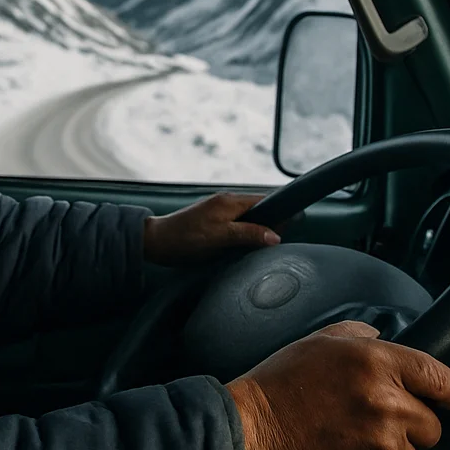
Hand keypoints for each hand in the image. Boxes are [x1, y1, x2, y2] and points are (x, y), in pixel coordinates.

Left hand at [142, 192, 280, 266]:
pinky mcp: (213, 224)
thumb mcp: (220, 237)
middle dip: (270, 225)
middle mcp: (226, 203)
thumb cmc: (185, 237)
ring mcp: (219, 213)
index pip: (265, 201)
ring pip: (248, 220)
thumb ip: (248, 234)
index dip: (280, 212)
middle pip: (259, 211)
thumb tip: (275, 236)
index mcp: (230, 201)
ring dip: (256, 232)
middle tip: (277, 242)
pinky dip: (244, 236)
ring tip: (263, 247)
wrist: (157, 242)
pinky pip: (237, 227)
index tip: (292, 225)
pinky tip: (245, 248)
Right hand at [226, 320, 449, 449]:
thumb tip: (380, 337)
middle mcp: (386, 404)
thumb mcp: (318, 341)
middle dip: (412, 422)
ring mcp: (379, 445)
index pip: (442, 380)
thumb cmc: (278, 386)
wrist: (250, 432)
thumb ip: (359, 335)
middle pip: (433, 426)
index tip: (443, 398)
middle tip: (377, 417)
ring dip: (390, 447)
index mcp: (378, 364)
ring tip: (350, 433)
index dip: (447, 391)